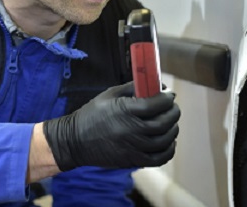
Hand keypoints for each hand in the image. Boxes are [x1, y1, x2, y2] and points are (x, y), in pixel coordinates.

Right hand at [42, 82, 179, 170]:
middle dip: (173, 112)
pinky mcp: (132, 161)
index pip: (155, 104)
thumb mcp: (110, 94)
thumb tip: (156, 85)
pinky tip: (168, 140)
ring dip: (173, 129)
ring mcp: (132, 148)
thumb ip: (133, 88)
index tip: (169, 94)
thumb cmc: (92, 114)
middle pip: (163, 123)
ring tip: (171, 122)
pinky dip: (169, 149)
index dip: (167, 98)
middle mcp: (130, 130)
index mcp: (124, 111)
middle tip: (172, 107)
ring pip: (164, 141)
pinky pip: (159, 159)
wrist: (74, 141)